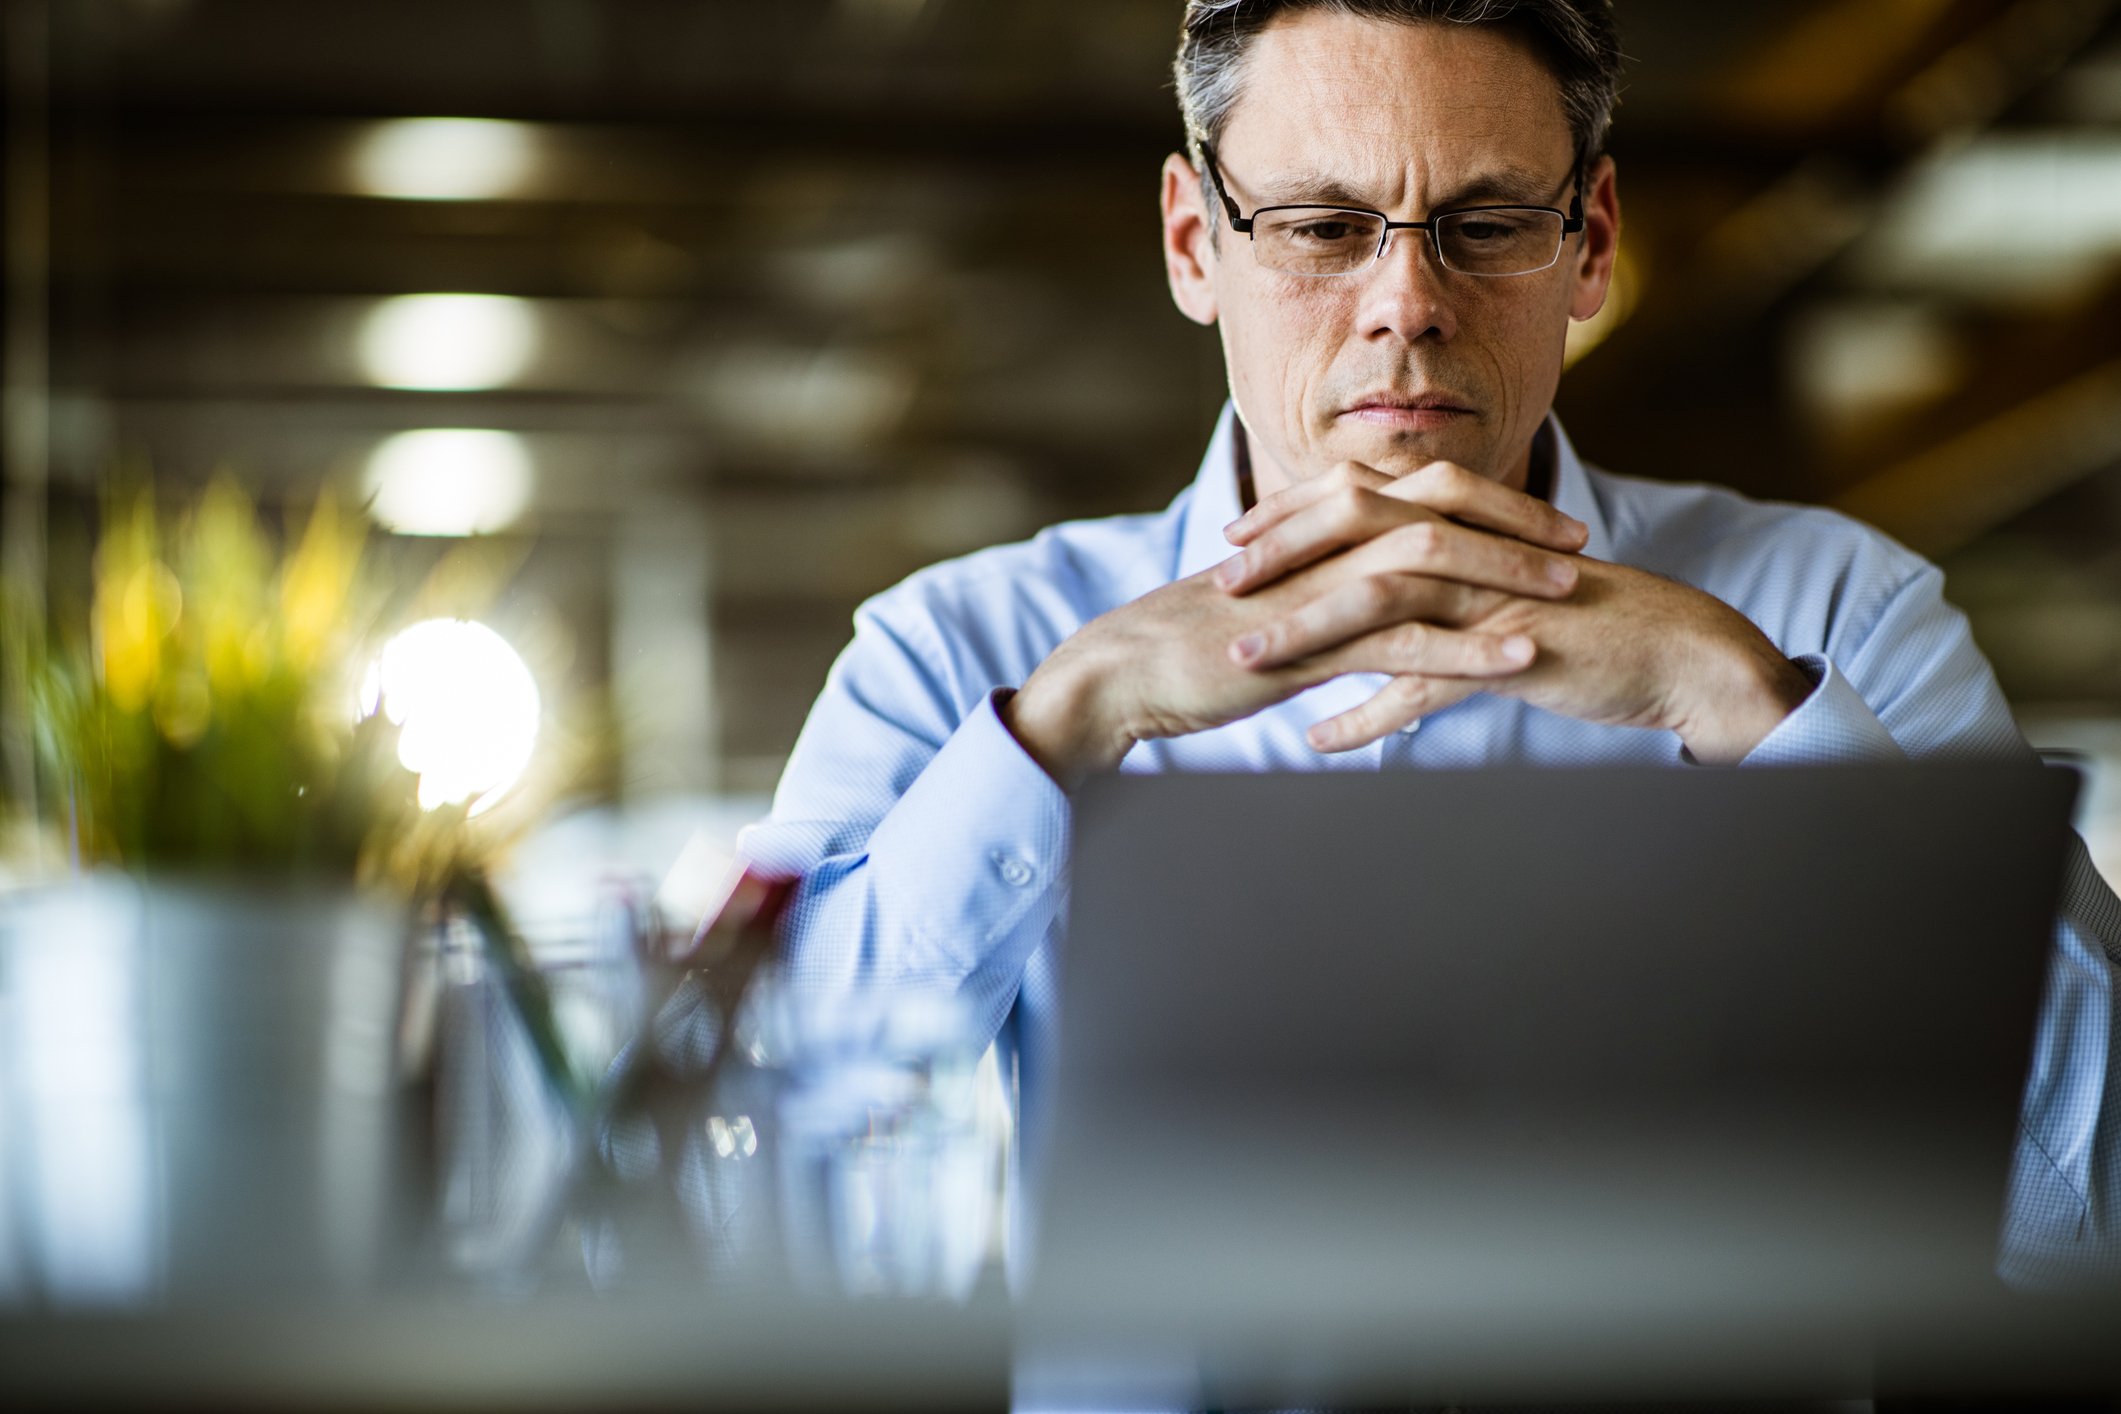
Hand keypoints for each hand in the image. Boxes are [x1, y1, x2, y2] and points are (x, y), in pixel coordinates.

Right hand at [1004, 461, 1584, 787]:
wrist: (1123, 672)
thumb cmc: (1190, 647)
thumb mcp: (1271, 611)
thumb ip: (1323, 599)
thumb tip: (1367, 615)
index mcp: (1315, 528)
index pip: (1415, 494)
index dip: (1486, 504)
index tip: (1543, 524)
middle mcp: (1321, 543)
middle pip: (1437, 509)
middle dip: (1515, 524)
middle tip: (1579, 543)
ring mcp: (1315, 589)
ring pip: (1430, 565)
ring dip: (1506, 576)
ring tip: (1572, 594)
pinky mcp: (1306, 644)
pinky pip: (1401, 640)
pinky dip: (1465, 647)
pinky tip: (1517, 659)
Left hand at [1226, 472, 1812, 760]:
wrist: (1677, 652)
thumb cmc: (1583, 621)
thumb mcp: (1499, 588)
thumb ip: (1437, 584)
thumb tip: (1373, 598)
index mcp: (1464, 523)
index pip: (1361, 498)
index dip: (1292, 514)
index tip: (1234, 538)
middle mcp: (1471, 546)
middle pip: (1358, 531)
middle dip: (1281, 555)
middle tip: (1221, 585)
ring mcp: (1492, 597)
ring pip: (1381, 601)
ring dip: (1306, 631)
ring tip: (1247, 661)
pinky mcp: (1514, 652)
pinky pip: (1430, 682)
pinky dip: (1371, 714)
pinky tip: (1322, 741)